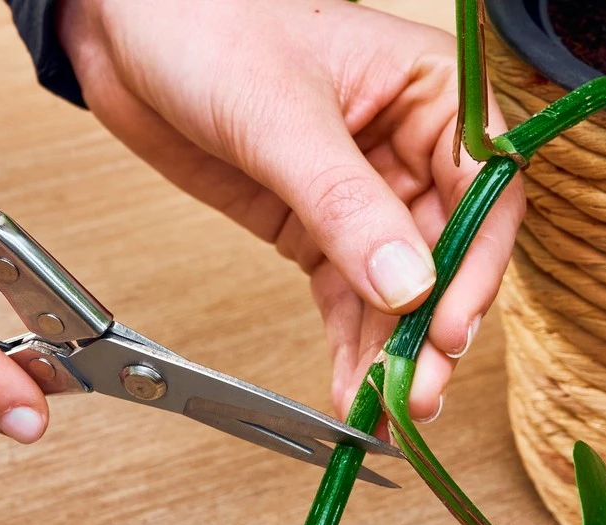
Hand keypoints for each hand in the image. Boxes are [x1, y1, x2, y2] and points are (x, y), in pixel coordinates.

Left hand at [58, 0, 523, 421]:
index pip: (485, 190)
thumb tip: (409, 284)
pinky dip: (351, 343)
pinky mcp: (315, 226)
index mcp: (431, 92)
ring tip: (383, 404)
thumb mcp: (280, 115)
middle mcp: (409, 146)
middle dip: (433, 325)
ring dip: (394, 349)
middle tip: (416, 388)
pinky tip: (351, 384)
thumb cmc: (204, 22)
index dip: (476, 266)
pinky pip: (348, 296)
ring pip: (400, 287)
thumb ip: (346, 204)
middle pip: (448, 253)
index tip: (449, 326)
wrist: (120, 27)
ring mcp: (362, 193)